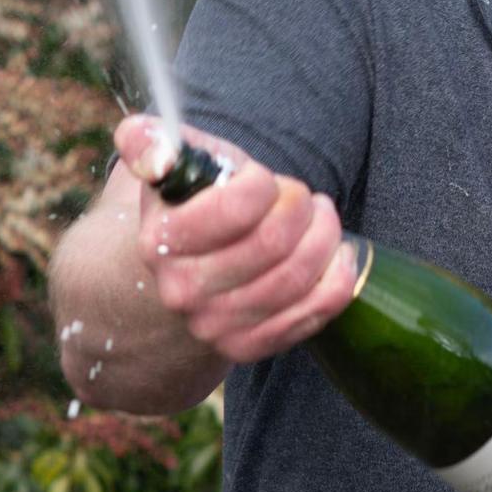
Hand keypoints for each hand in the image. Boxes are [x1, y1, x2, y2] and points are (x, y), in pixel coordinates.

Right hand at [113, 114, 354, 363]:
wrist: (195, 265)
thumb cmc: (201, 202)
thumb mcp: (178, 163)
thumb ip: (152, 143)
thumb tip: (158, 159)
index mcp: (160, 240)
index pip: (236, 209)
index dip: (265, 185)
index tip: (265, 181)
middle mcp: (181, 290)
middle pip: (274, 243)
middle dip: (303, 208)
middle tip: (304, 198)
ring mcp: (213, 325)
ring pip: (298, 277)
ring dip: (325, 238)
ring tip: (322, 219)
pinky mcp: (246, 347)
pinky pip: (313, 313)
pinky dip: (339, 278)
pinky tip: (337, 255)